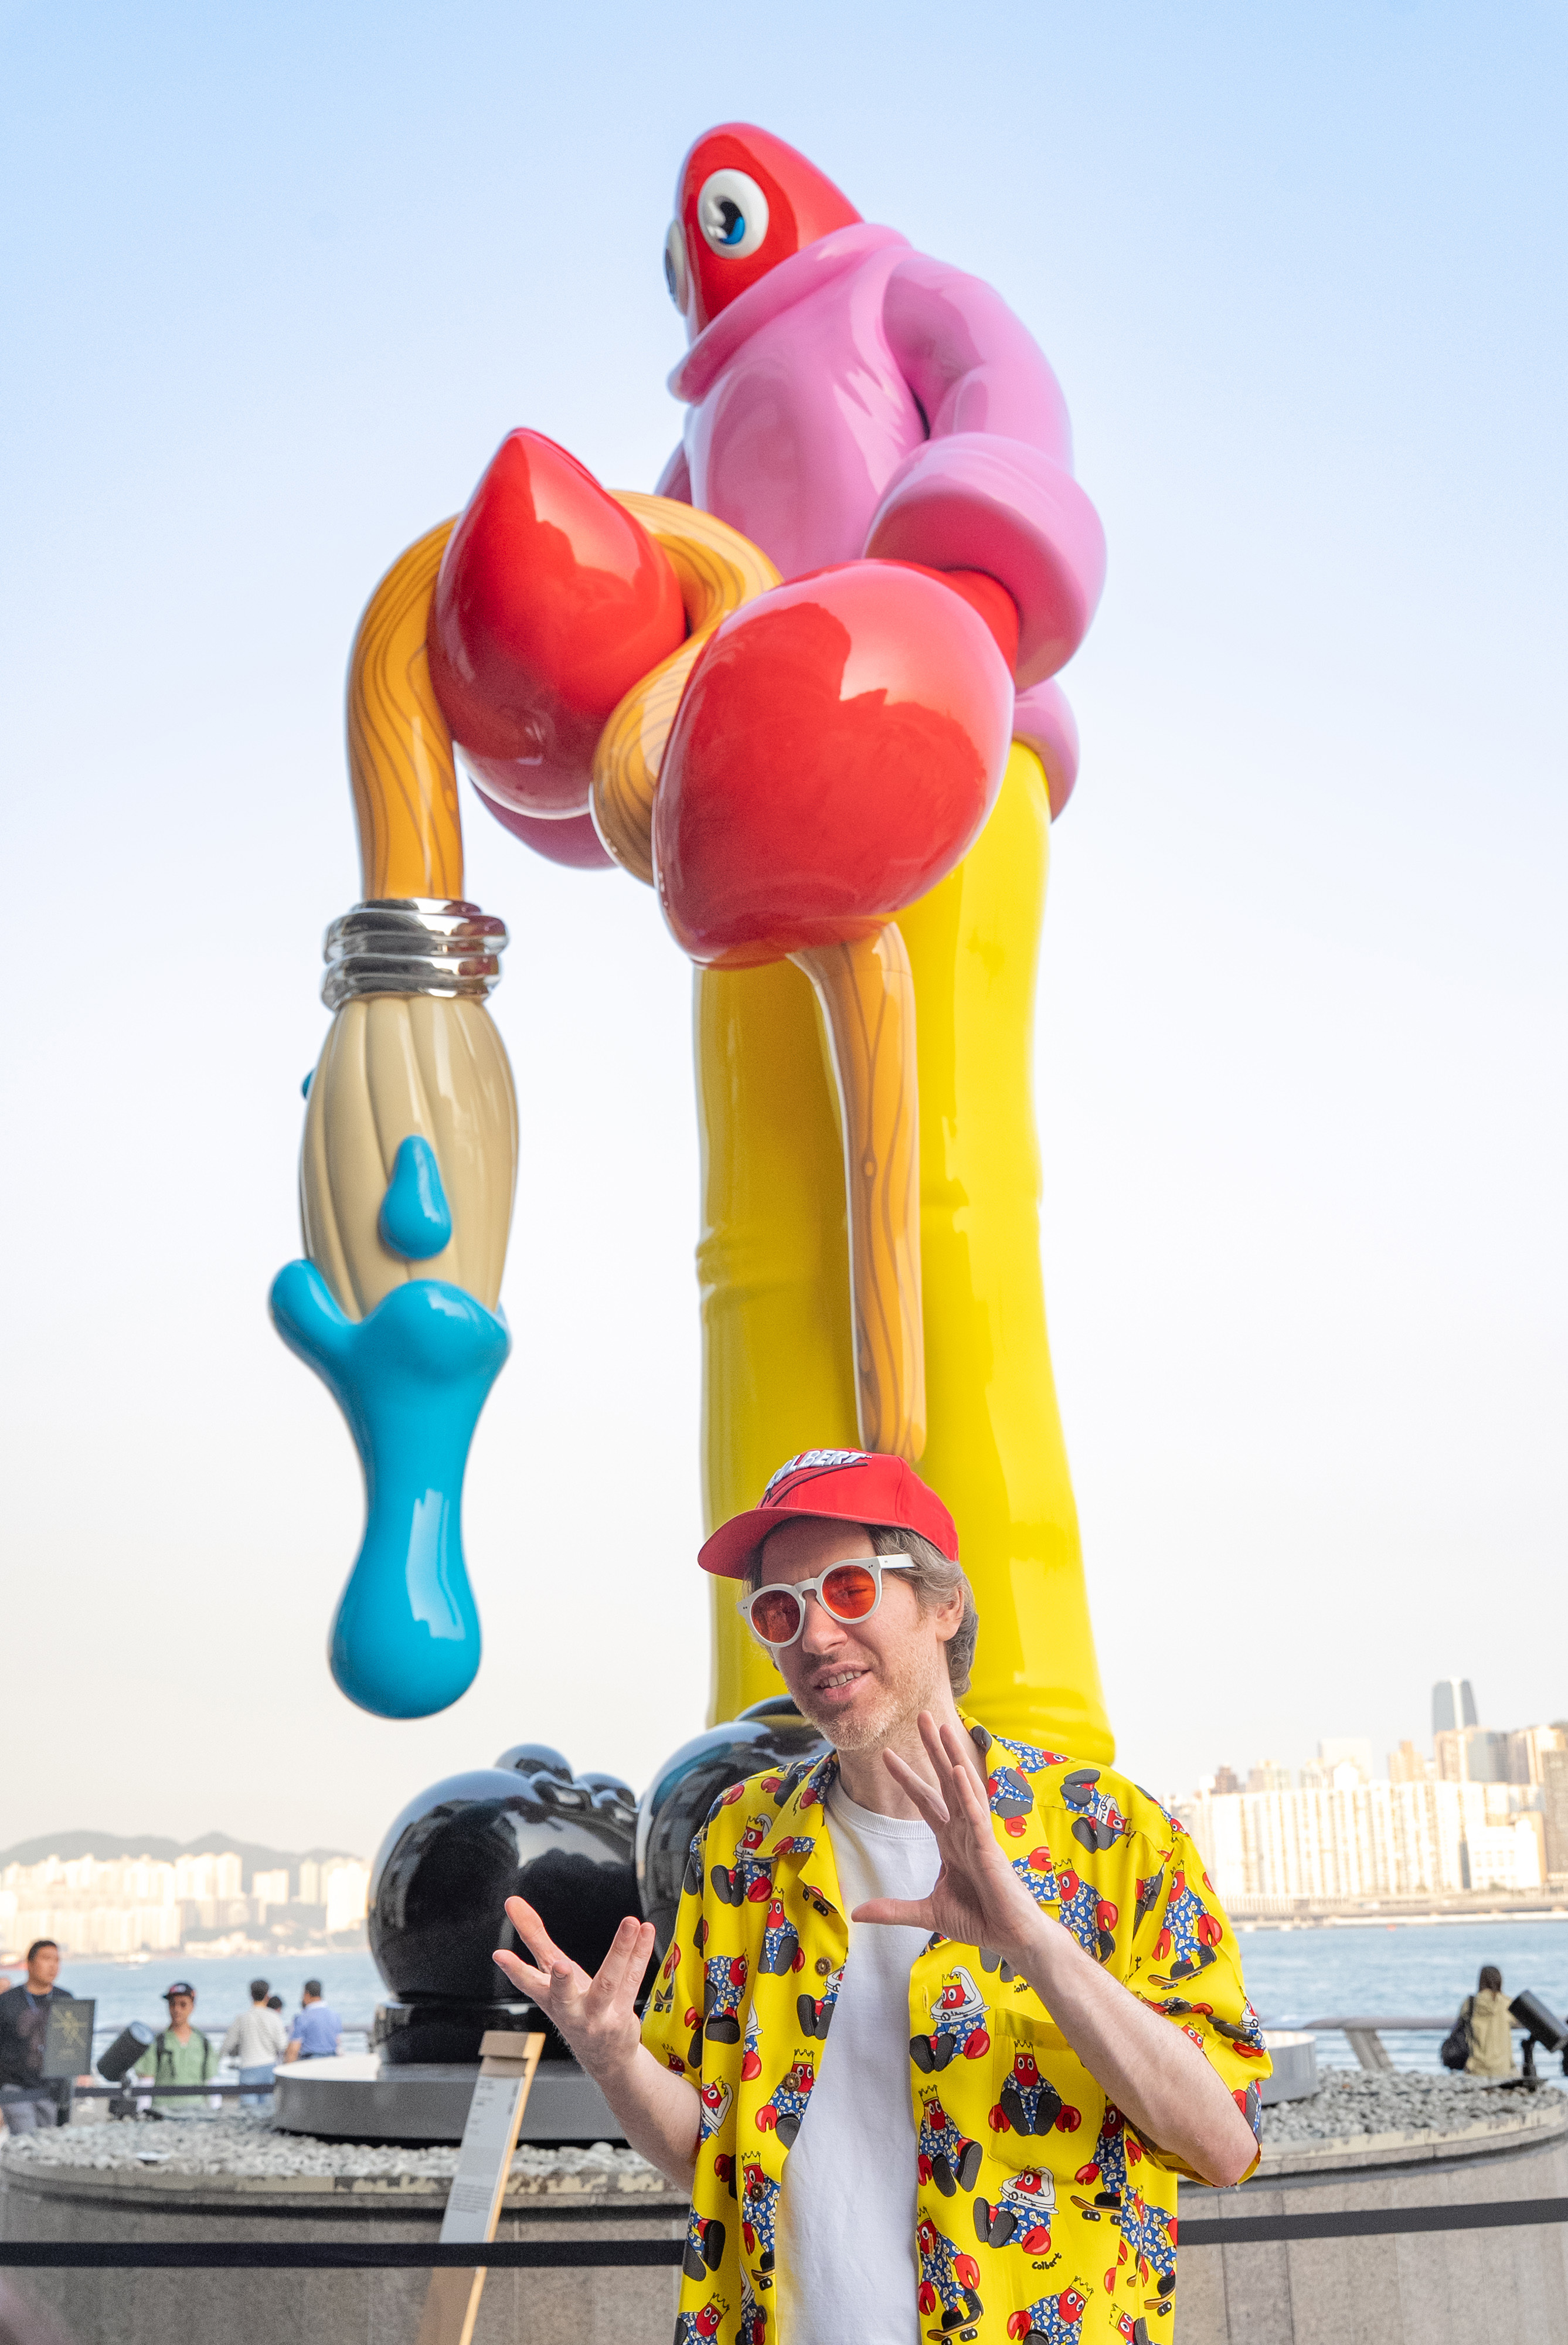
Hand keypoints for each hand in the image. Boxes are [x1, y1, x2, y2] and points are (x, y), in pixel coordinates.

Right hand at [494, 1899, 654, 2087]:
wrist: (605, 2056)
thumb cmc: (574, 2007)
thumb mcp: (551, 1975)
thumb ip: (534, 1937)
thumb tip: (513, 1902)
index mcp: (549, 1998)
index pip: (528, 1984)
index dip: (513, 1970)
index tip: (499, 1955)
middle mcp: (571, 2010)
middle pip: (566, 1996)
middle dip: (562, 1982)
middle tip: (560, 1966)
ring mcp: (598, 2015)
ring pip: (610, 1982)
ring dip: (621, 1951)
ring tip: (630, 1923)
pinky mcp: (622, 2014)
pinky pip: (634, 1978)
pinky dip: (641, 1951)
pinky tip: (645, 1929)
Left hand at [852, 1713, 1044, 1964]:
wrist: (1009, 1939)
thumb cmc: (978, 1920)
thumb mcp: (927, 1913)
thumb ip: (894, 1909)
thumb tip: (857, 1912)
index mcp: (950, 1841)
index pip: (925, 1801)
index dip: (906, 1777)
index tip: (886, 1754)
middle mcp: (964, 1831)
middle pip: (945, 1782)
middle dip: (933, 1749)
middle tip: (921, 1715)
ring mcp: (978, 1837)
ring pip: (963, 1788)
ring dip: (952, 1757)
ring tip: (943, 1727)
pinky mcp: (990, 1850)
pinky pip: (977, 1816)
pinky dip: (967, 1794)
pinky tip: (956, 1771)